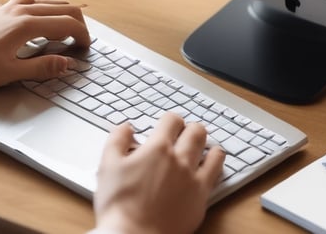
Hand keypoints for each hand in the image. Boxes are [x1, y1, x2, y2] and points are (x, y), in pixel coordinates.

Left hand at [0, 0, 89, 86]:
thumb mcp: (11, 73)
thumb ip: (42, 67)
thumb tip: (67, 64)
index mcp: (27, 24)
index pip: (67, 23)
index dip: (82, 35)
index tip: (86, 46)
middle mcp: (20, 9)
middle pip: (61, 7)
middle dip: (76, 22)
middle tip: (80, 39)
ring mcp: (7, 7)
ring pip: (45, 0)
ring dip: (59, 12)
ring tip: (63, 27)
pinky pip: (25, 1)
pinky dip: (38, 7)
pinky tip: (33, 17)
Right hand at [93, 113, 224, 233]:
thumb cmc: (119, 205)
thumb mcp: (107, 166)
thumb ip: (117, 139)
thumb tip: (126, 127)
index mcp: (157, 148)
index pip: (172, 120)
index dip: (169, 120)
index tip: (166, 125)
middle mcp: (179, 158)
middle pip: (195, 130)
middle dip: (189, 129)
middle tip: (183, 135)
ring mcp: (193, 177)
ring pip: (210, 148)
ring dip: (205, 144)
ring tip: (199, 147)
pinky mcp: (202, 195)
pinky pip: (217, 170)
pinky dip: (216, 161)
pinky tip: (212, 163)